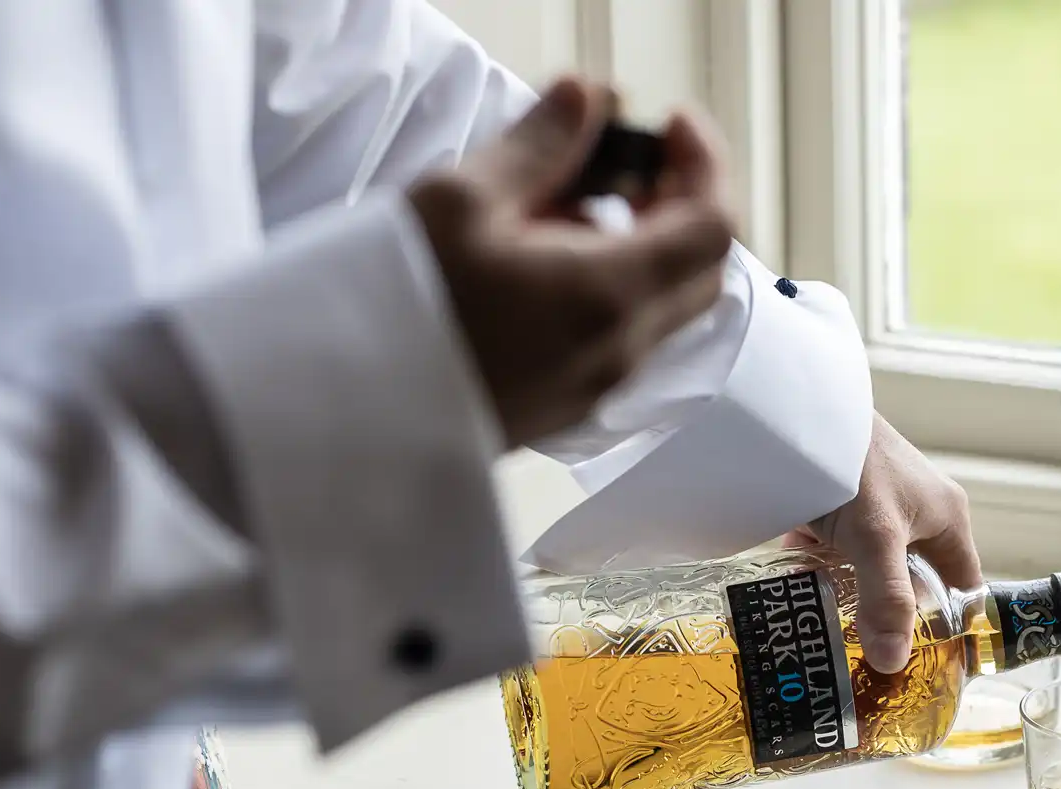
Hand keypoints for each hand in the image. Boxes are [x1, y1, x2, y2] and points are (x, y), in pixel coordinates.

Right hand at [407, 79, 735, 446]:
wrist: (347, 418)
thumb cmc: (398, 311)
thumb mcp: (461, 200)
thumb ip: (542, 144)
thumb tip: (589, 99)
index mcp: (610, 295)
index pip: (713, 224)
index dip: (703, 163)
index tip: (668, 123)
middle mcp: (620, 351)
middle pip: (701, 269)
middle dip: (682, 202)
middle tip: (630, 158)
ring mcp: (598, 387)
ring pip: (664, 305)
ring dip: (645, 245)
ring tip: (570, 203)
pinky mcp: (569, 405)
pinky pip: (623, 337)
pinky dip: (614, 285)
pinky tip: (544, 257)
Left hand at [798, 414, 981, 673]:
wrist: (804, 409)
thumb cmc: (856, 465)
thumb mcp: (876, 540)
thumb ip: (886, 600)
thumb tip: (894, 662)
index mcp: (949, 518)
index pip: (964, 587)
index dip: (949, 624)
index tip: (925, 661)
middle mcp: (922, 511)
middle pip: (913, 579)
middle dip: (886, 607)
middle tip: (863, 644)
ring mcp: (883, 503)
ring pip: (872, 563)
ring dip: (848, 583)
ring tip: (822, 610)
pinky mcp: (847, 496)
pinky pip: (840, 542)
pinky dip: (822, 557)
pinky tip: (799, 567)